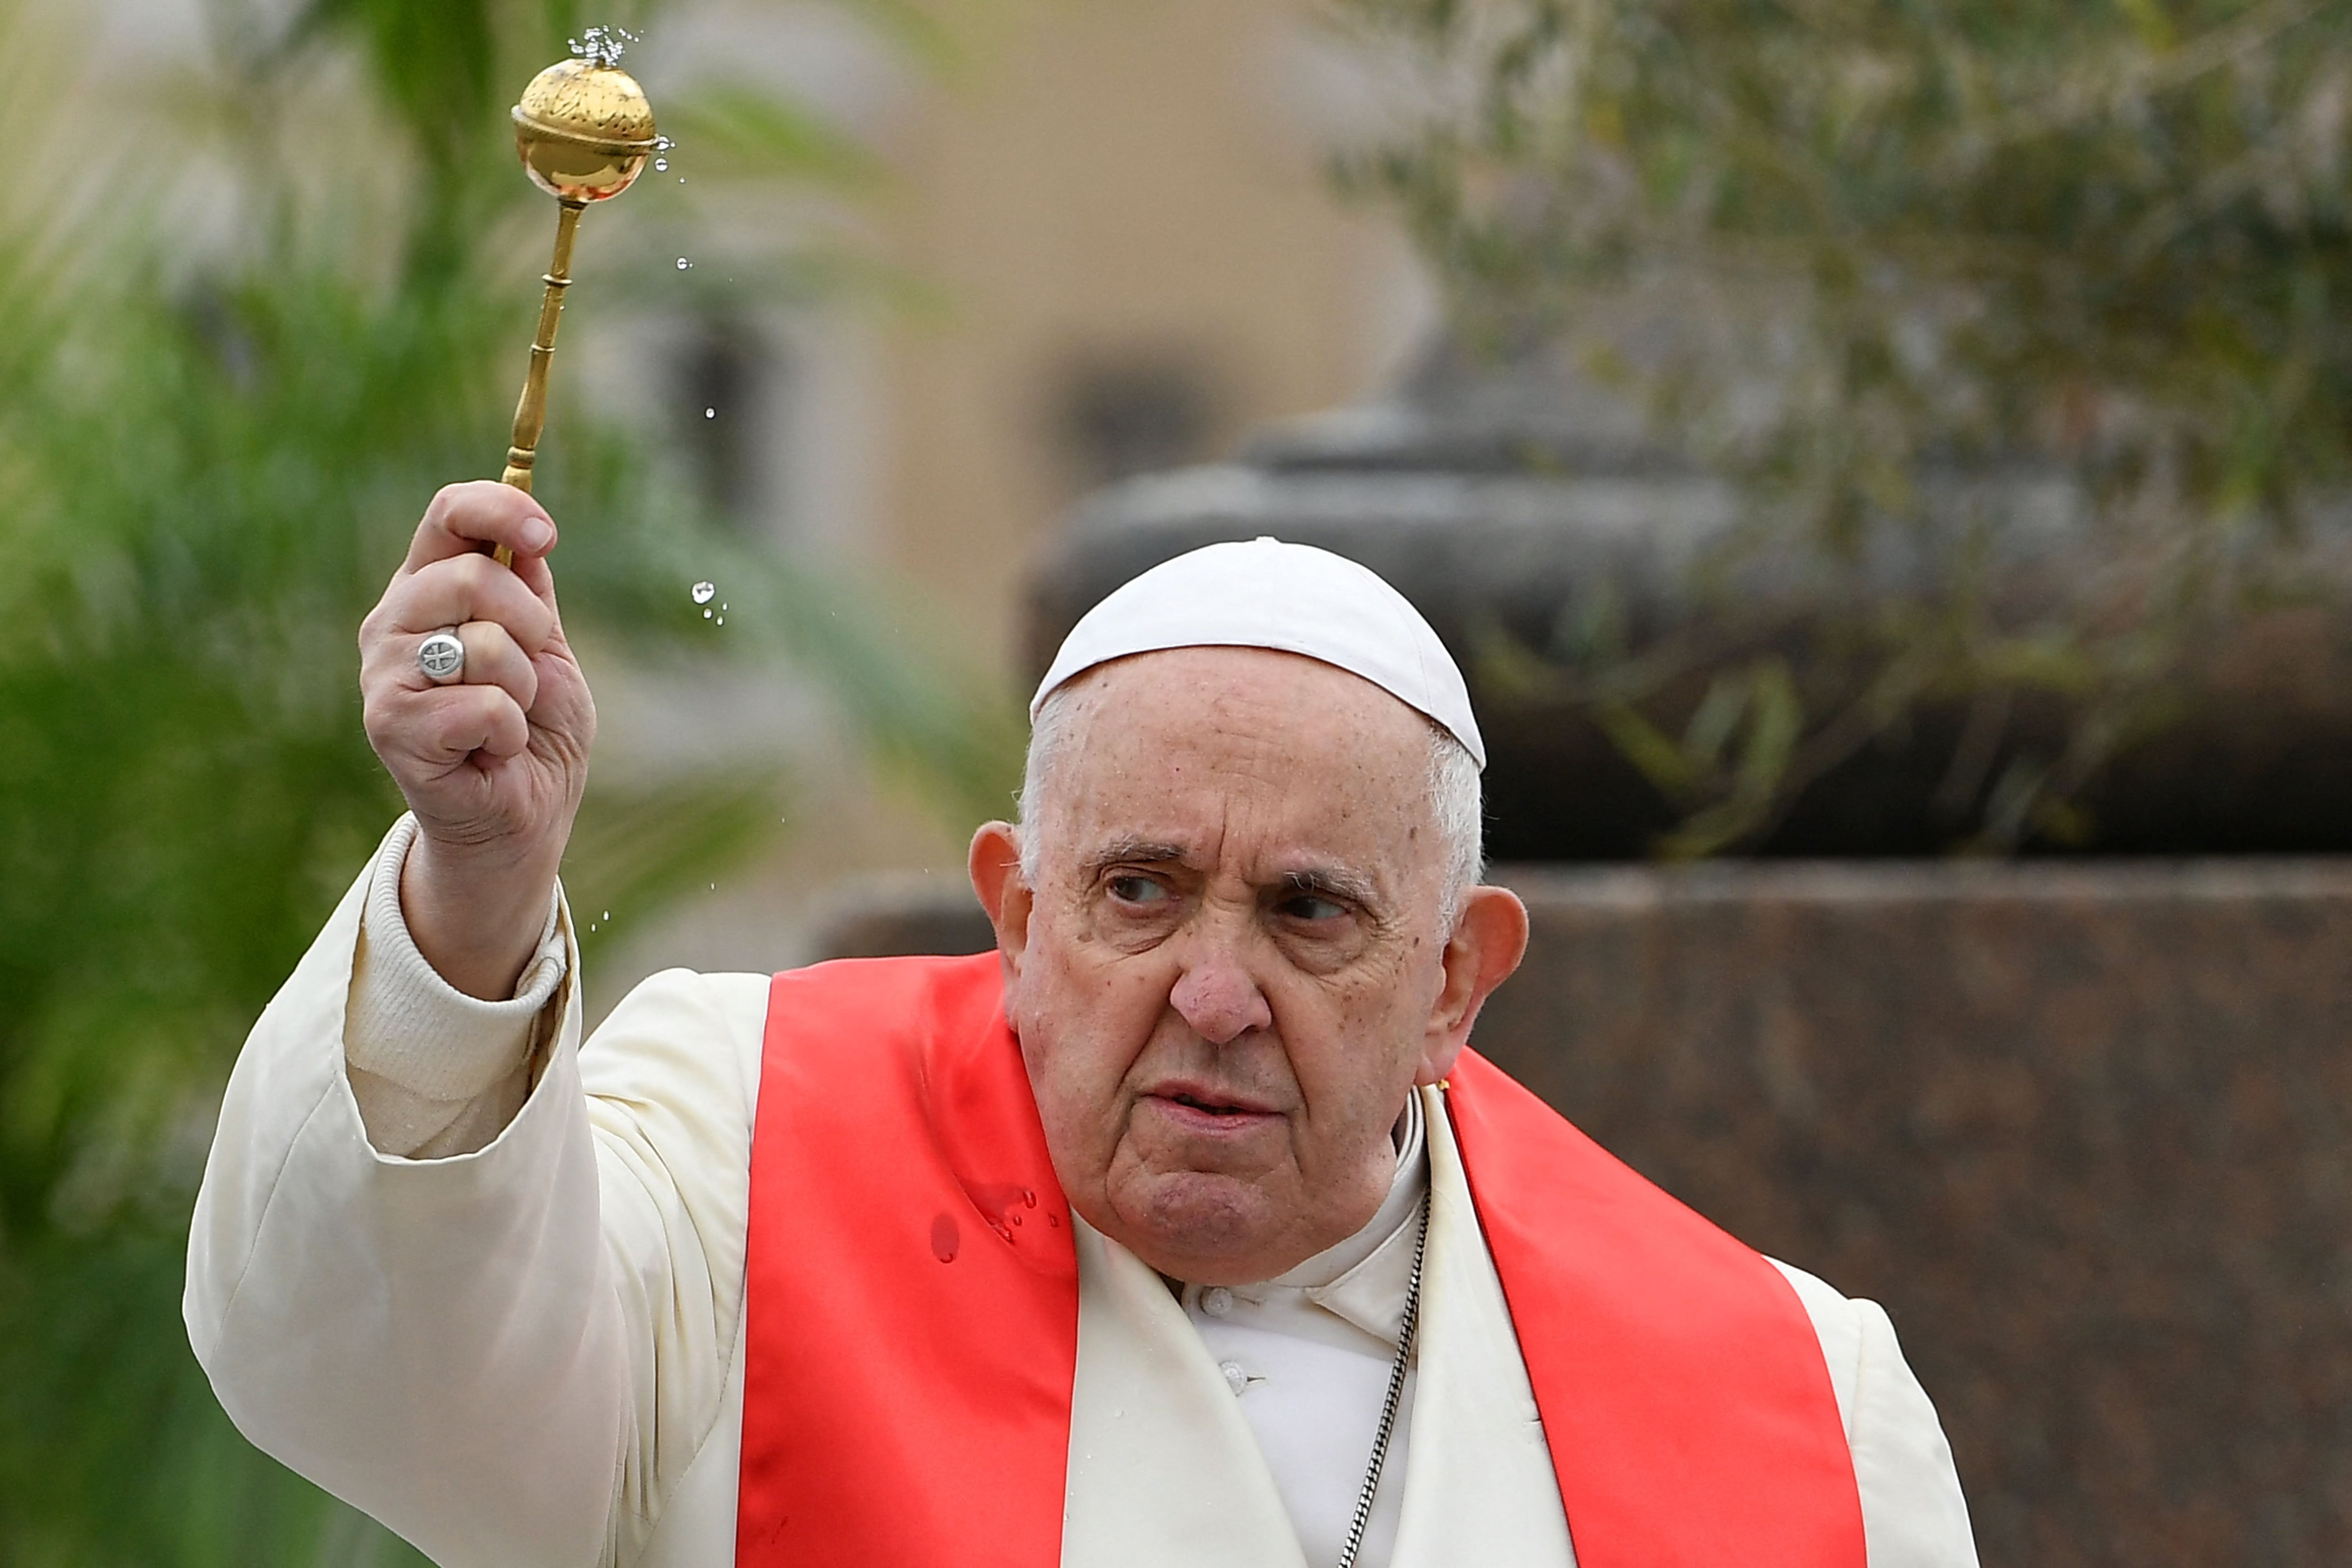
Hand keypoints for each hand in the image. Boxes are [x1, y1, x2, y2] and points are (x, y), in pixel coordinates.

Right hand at [359, 482, 595, 997]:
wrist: (524, 816)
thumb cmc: (533, 729)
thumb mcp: (546, 647)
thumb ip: (530, 589)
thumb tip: (528, 533)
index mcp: (428, 587)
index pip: (448, 512)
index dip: (501, 508)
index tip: (547, 536)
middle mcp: (393, 622)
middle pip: (472, 574)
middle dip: (528, 625)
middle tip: (527, 674)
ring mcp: (384, 674)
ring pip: (483, 644)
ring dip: (521, 687)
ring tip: (505, 718)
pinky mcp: (391, 727)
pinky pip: (486, 705)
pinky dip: (511, 732)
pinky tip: (492, 751)